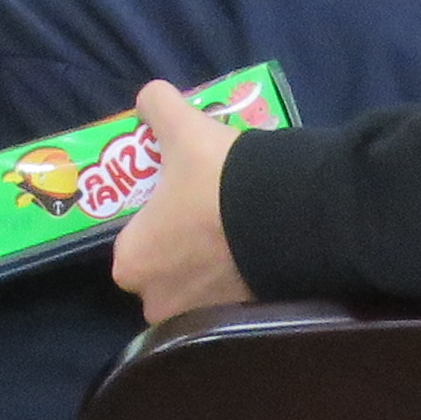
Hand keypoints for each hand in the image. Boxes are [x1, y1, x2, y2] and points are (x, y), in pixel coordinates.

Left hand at [107, 82, 253, 320]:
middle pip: (162, 270)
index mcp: (131, 263)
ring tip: (234, 228)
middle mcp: (156, 303)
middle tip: (206, 213)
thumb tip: (149, 96)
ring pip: (196, 288)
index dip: (152, 218)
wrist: (288, 218)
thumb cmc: (217, 180)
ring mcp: (199, 319)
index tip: (175, 198)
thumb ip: (157, 105)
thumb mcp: (184, 127)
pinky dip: (238, 278)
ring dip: (209, 265)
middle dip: (180, 247)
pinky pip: (230, 299)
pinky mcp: (240, 323)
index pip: (132, 241)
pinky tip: (254, 246)